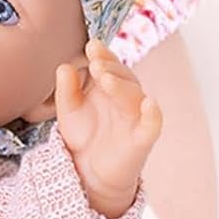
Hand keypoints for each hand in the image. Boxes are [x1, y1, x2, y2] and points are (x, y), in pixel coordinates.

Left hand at [53, 39, 161, 218]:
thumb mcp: (68, 111)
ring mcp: (135, 118)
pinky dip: (153, 115)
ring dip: (122, 86)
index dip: (104, 56)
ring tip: (106, 79)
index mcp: (109, 88)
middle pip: (125, 78)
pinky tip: (149, 103)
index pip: (110, 66)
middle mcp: (125, 99)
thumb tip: (65, 66)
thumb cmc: (84, 135)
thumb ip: (66, 90)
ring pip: (135, 96)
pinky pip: (152, 125)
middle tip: (96, 64)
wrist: (89, 172)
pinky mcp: (141, 140)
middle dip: (112, 68)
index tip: (92, 46)